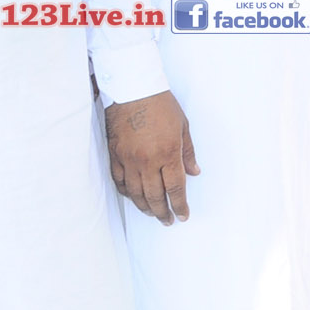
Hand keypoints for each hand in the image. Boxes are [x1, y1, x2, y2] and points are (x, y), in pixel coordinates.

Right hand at [105, 90, 199, 223]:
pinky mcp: (115, 154)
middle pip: (154, 196)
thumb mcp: (183, 126)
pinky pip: (120, 181)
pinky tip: (133, 197)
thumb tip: (194, 172)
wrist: (133, 89)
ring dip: (145, 207)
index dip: (179, 205)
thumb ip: (187, 152)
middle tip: (168, 220)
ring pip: (136, 193)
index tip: (183, 215)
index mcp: (168, 153)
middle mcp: (148, 160)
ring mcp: (129, 159)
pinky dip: (127, 192)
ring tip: (152, 213)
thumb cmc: (161, 104)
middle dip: (163, 212)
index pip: (175, 188)